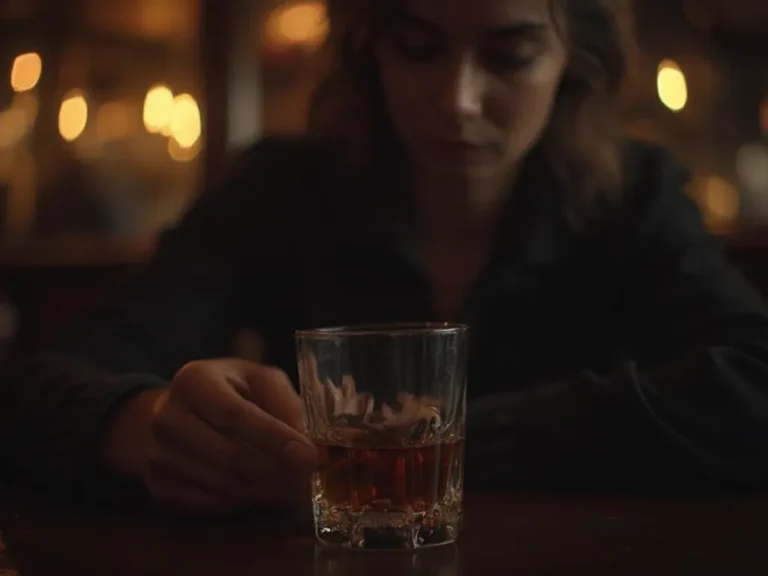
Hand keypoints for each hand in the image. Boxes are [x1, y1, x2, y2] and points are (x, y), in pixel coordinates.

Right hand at [102, 359, 316, 513]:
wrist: (176, 413)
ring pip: (222, 485)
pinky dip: (246, 503)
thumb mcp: (258, 380)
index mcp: (193, 380)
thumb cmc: (228, 390)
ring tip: (296, 489)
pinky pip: (211, 504)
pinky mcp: (160, 488)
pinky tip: (269, 495)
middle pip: (229, 456)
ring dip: (267, 492)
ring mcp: (158, 456)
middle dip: (276, 472)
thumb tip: (306, 443)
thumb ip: (284, 402)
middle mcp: (167, 418)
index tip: (308, 456)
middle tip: (309, 480)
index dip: (273, 438)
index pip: (234, 414)